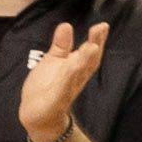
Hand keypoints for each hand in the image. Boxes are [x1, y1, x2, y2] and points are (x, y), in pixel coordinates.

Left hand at [12, 21, 109, 141]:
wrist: (38, 116)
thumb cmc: (47, 87)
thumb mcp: (53, 62)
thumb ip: (61, 45)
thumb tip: (66, 25)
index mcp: (77, 68)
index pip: (90, 52)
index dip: (97, 39)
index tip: (102, 25)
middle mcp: (77, 78)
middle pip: (89, 62)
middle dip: (95, 46)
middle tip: (101, 30)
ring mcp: (67, 90)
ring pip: (78, 74)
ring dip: (85, 61)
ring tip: (91, 46)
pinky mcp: (56, 101)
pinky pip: (63, 89)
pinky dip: (68, 78)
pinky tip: (71, 67)